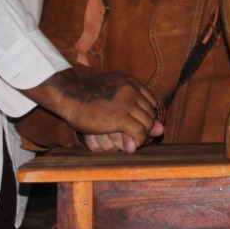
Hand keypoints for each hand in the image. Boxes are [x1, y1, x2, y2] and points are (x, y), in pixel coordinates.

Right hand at [27, 69, 162, 149]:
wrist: (70, 95)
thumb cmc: (86, 94)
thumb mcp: (112, 92)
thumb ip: (133, 105)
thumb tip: (160, 129)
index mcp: (130, 82)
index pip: (152, 101)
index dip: (147, 115)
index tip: (139, 124)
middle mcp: (132, 90)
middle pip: (150, 113)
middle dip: (146, 127)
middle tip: (136, 136)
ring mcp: (126, 103)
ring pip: (147, 124)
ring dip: (142, 136)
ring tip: (133, 143)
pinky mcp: (120, 117)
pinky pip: (139, 132)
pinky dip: (137, 141)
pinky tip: (130, 146)